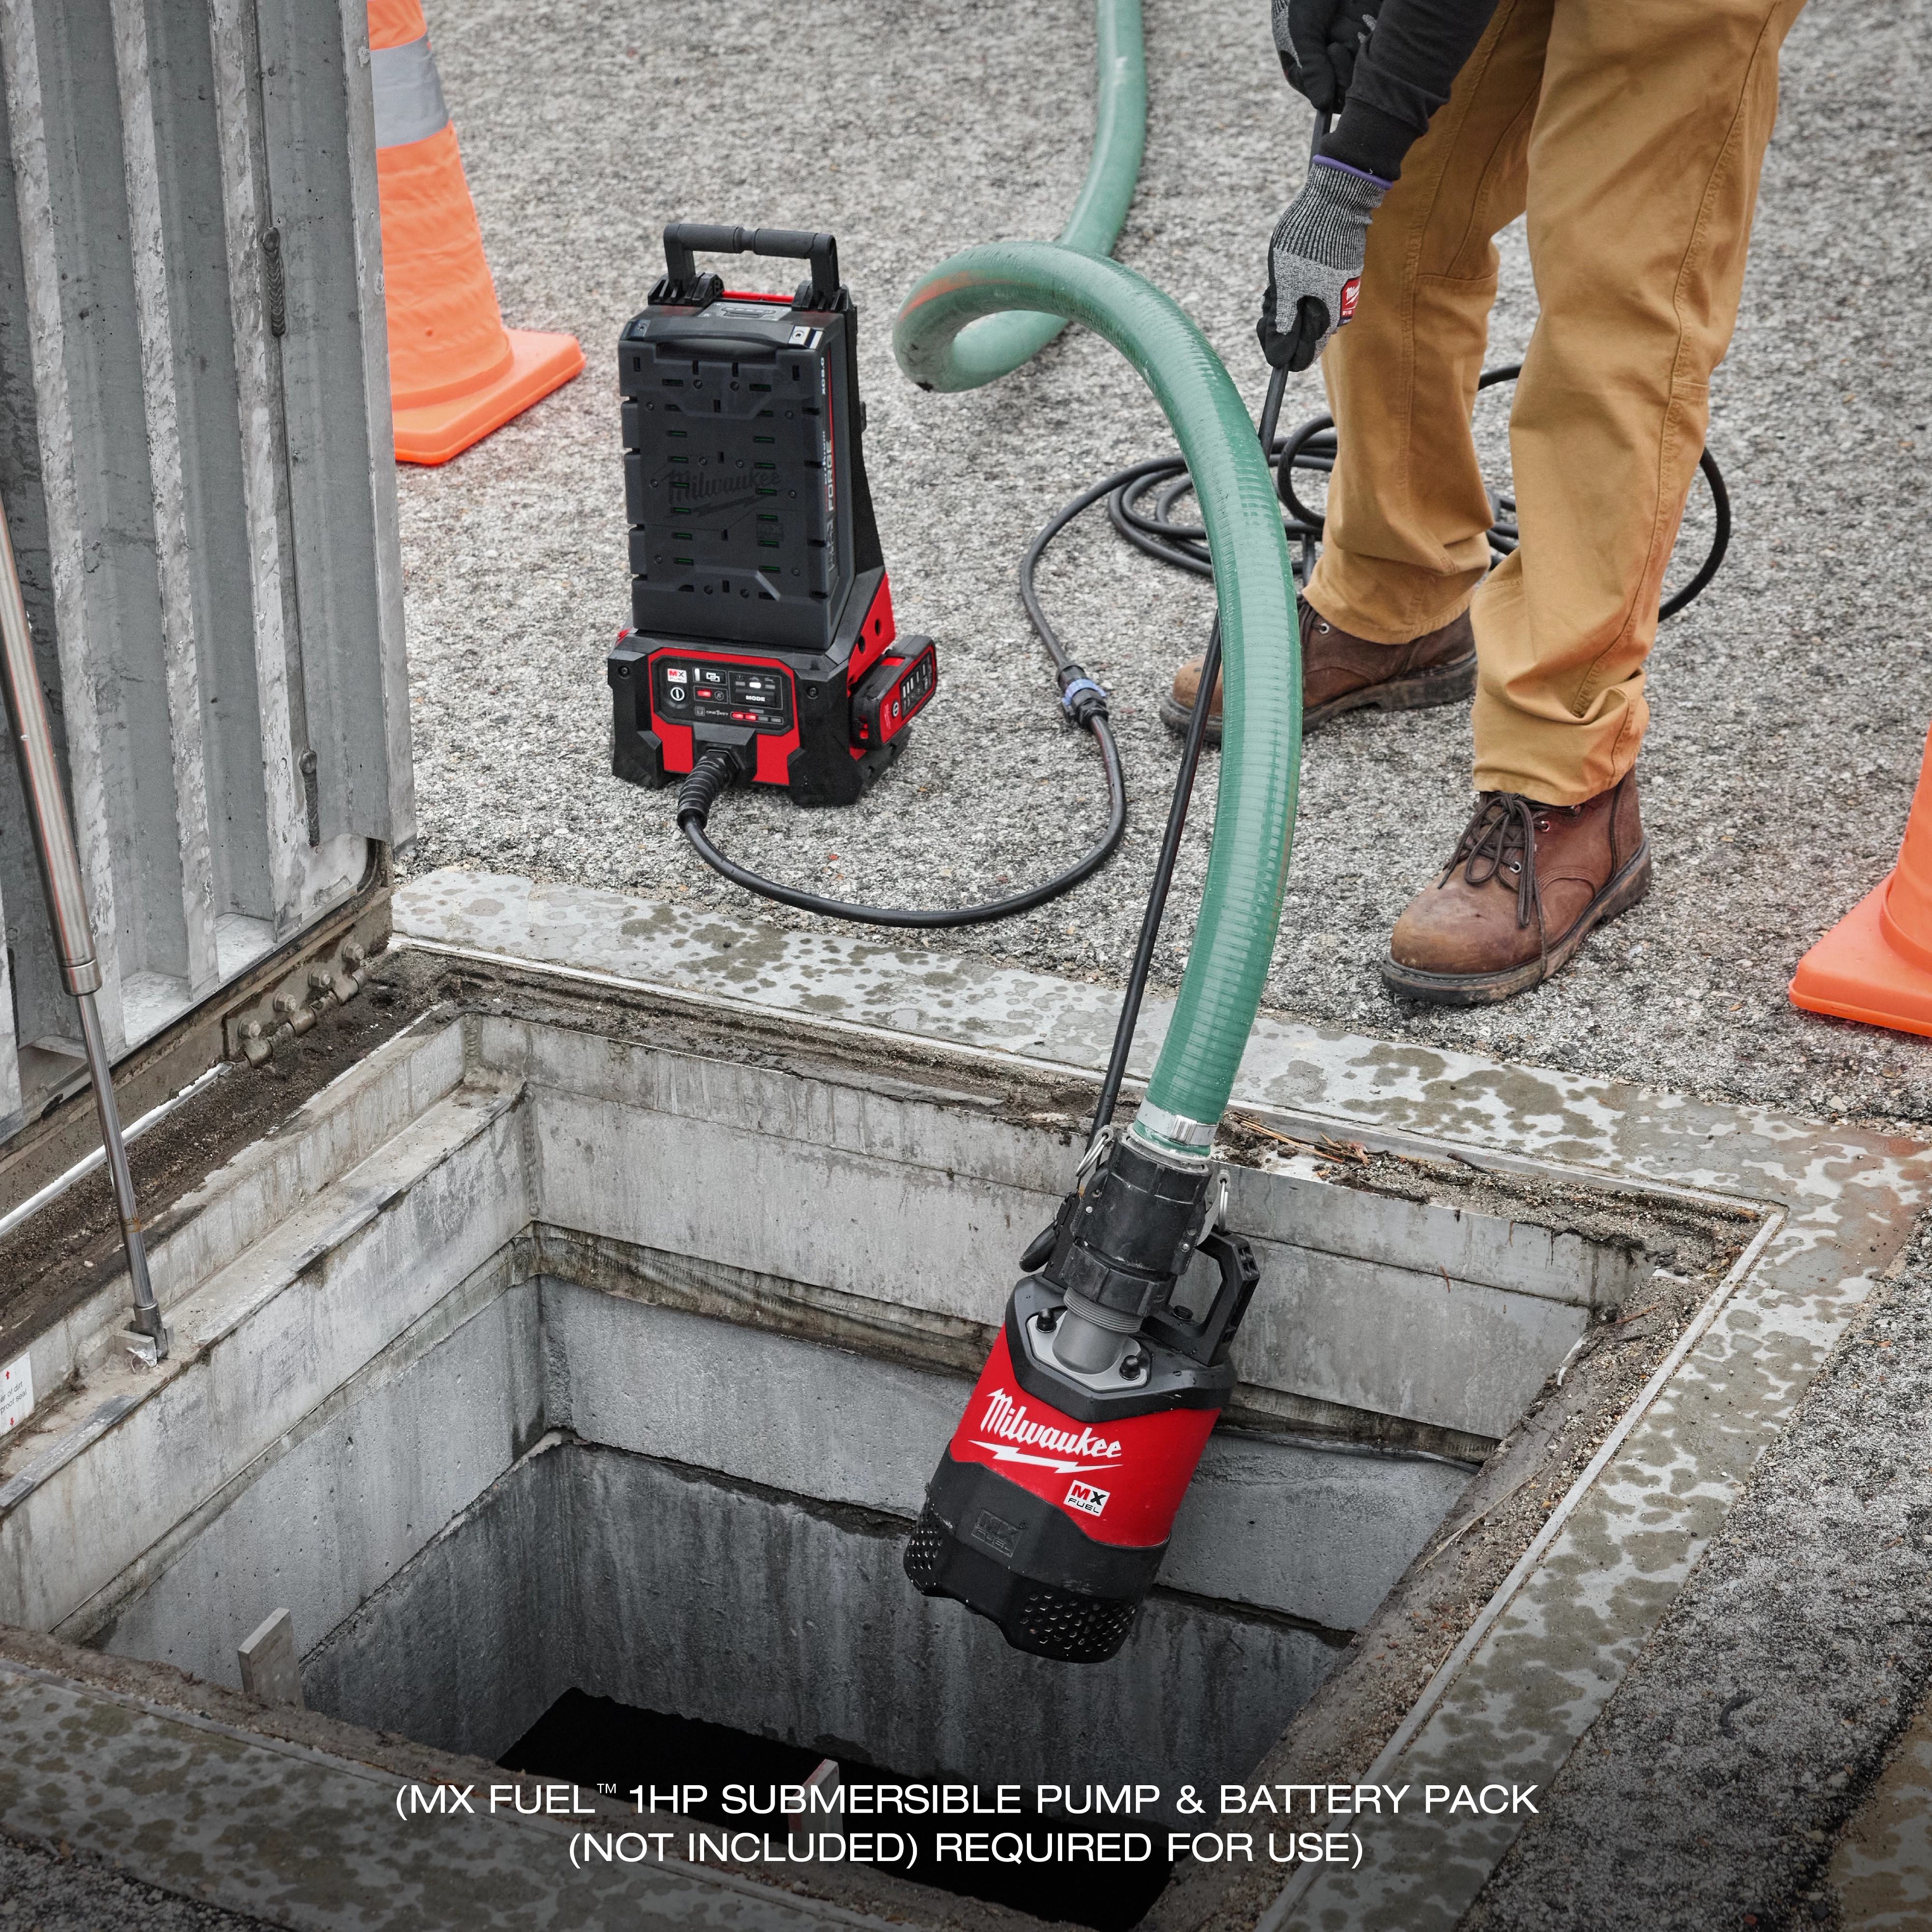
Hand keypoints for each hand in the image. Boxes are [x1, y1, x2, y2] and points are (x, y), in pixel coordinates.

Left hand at [1256, 158, 1386, 370]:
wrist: (1336, 200)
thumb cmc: (1308, 243)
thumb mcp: (1286, 285)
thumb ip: (1283, 321)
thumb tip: (1279, 356)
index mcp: (1324, 320)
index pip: (1302, 357)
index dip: (1280, 350)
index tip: (1266, 327)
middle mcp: (1338, 312)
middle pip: (1303, 334)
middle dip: (1282, 320)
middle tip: (1271, 294)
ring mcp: (1341, 293)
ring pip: (1307, 312)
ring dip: (1290, 301)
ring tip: (1282, 275)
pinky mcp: (1341, 276)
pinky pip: (1315, 292)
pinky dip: (1300, 285)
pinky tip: (1294, 264)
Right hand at [1272, 0, 1379, 114]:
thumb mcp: (1302, 27)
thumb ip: (1312, 66)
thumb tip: (1321, 106)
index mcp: (1304, 66)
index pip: (1318, 94)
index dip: (1327, 83)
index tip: (1329, 50)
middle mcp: (1328, 63)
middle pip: (1344, 90)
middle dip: (1344, 72)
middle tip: (1337, 43)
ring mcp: (1350, 48)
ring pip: (1363, 76)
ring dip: (1361, 58)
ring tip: (1354, 28)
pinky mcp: (1370, 35)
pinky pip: (1378, 56)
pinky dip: (1376, 45)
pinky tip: (1368, 22)